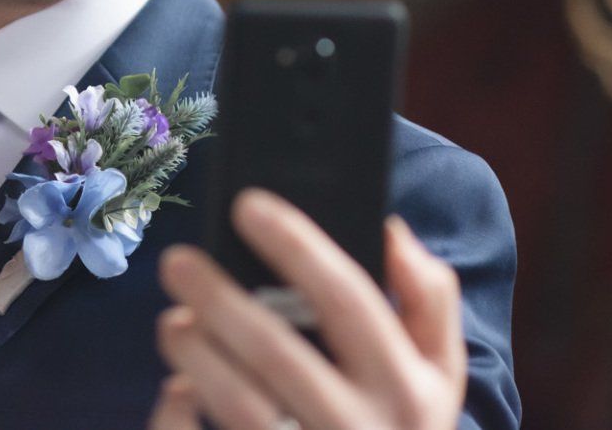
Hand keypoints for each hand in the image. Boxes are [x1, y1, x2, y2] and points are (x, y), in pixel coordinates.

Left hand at [146, 189, 465, 429]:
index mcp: (405, 386)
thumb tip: (388, 228)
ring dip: (195, 355)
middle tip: (177, 260)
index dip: (297, 247)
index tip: (247, 204)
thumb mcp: (438, 369)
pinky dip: (180, 412)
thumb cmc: (403, 418)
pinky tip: (177, 387)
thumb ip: (427, 298)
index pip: (348, 300)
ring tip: (174, 322)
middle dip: (220, 300)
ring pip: (239, 405)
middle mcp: (359, 425)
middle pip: (277, 354)